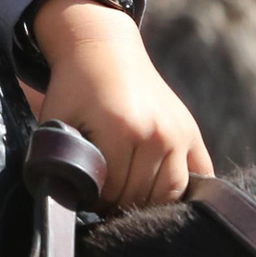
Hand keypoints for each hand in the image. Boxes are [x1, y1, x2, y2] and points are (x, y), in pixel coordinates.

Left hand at [32, 0, 211, 208]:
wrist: (104, 52)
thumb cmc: (74, 89)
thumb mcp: (56, 120)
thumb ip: (59, 160)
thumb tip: (68, 199)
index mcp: (120, 129)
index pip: (112, 191)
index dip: (94, 200)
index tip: (84, 196)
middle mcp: (156, 132)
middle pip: (141, 195)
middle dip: (119, 204)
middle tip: (103, 201)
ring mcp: (178, 133)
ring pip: (171, 193)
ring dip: (149, 204)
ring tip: (128, 197)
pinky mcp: (191, 131)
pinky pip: (199, 175)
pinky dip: (184, 192)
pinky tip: (163, 196)